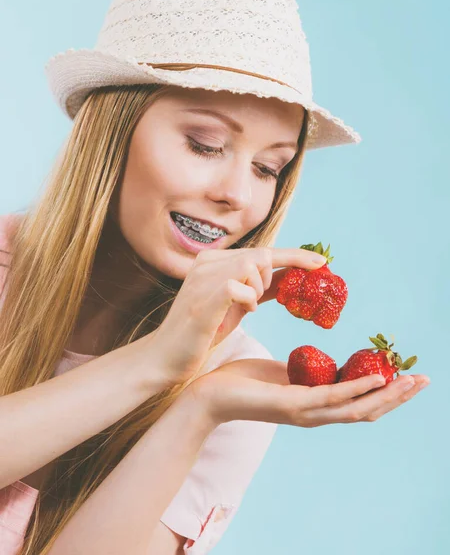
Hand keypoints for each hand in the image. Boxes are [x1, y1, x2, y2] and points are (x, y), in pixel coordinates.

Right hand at [151, 247, 325, 384]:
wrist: (165, 357)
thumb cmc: (203, 331)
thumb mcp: (237, 305)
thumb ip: (261, 288)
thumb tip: (295, 278)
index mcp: (212, 260)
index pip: (262, 251)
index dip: (294, 256)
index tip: (322, 262)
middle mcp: (206, 262)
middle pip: (262, 254)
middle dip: (273, 278)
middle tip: (258, 301)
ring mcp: (202, 277)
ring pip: (253, 264)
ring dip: (259, 289)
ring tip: (245, 308)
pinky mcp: (202, 298)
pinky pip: (240, 286)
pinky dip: (248, 299)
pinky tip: (241, 311)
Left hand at [185, 358, 429, 425]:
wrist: (207, 395)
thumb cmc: (240, 382)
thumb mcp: (280, 373)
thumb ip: (304, 372)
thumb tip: (319, 363)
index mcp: (313, 404)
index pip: (358, 402)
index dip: (386, 392)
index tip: (406, 375)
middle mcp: (315, 413)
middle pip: (367, 410)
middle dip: (398, 397)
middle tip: (424, 379)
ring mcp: (305, 412)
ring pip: (357, 408)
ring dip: (387, 395)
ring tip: (411, 380)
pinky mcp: (292, 404)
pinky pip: (332, 397)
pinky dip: (358, 388)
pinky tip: (376, 377)